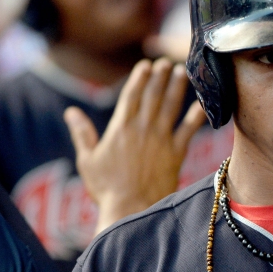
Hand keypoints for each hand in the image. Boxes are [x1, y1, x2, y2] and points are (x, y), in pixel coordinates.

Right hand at [64, 58, 207, 233]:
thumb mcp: (87, 160)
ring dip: (177, 87)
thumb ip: (81, 133)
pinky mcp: (176, 153)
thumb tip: (70, 112)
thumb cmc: (106, 189)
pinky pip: (188, 129)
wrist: (131, 209)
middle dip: (160, 76)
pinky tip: (202, 103)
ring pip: (171, 106)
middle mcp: (142, 129)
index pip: (131, 95)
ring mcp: (160, 140)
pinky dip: (196, 115)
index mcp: (120, 128)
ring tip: (182, 72)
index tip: (146, 64)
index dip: (140, 77)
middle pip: (153, 95)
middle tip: (166, 62)